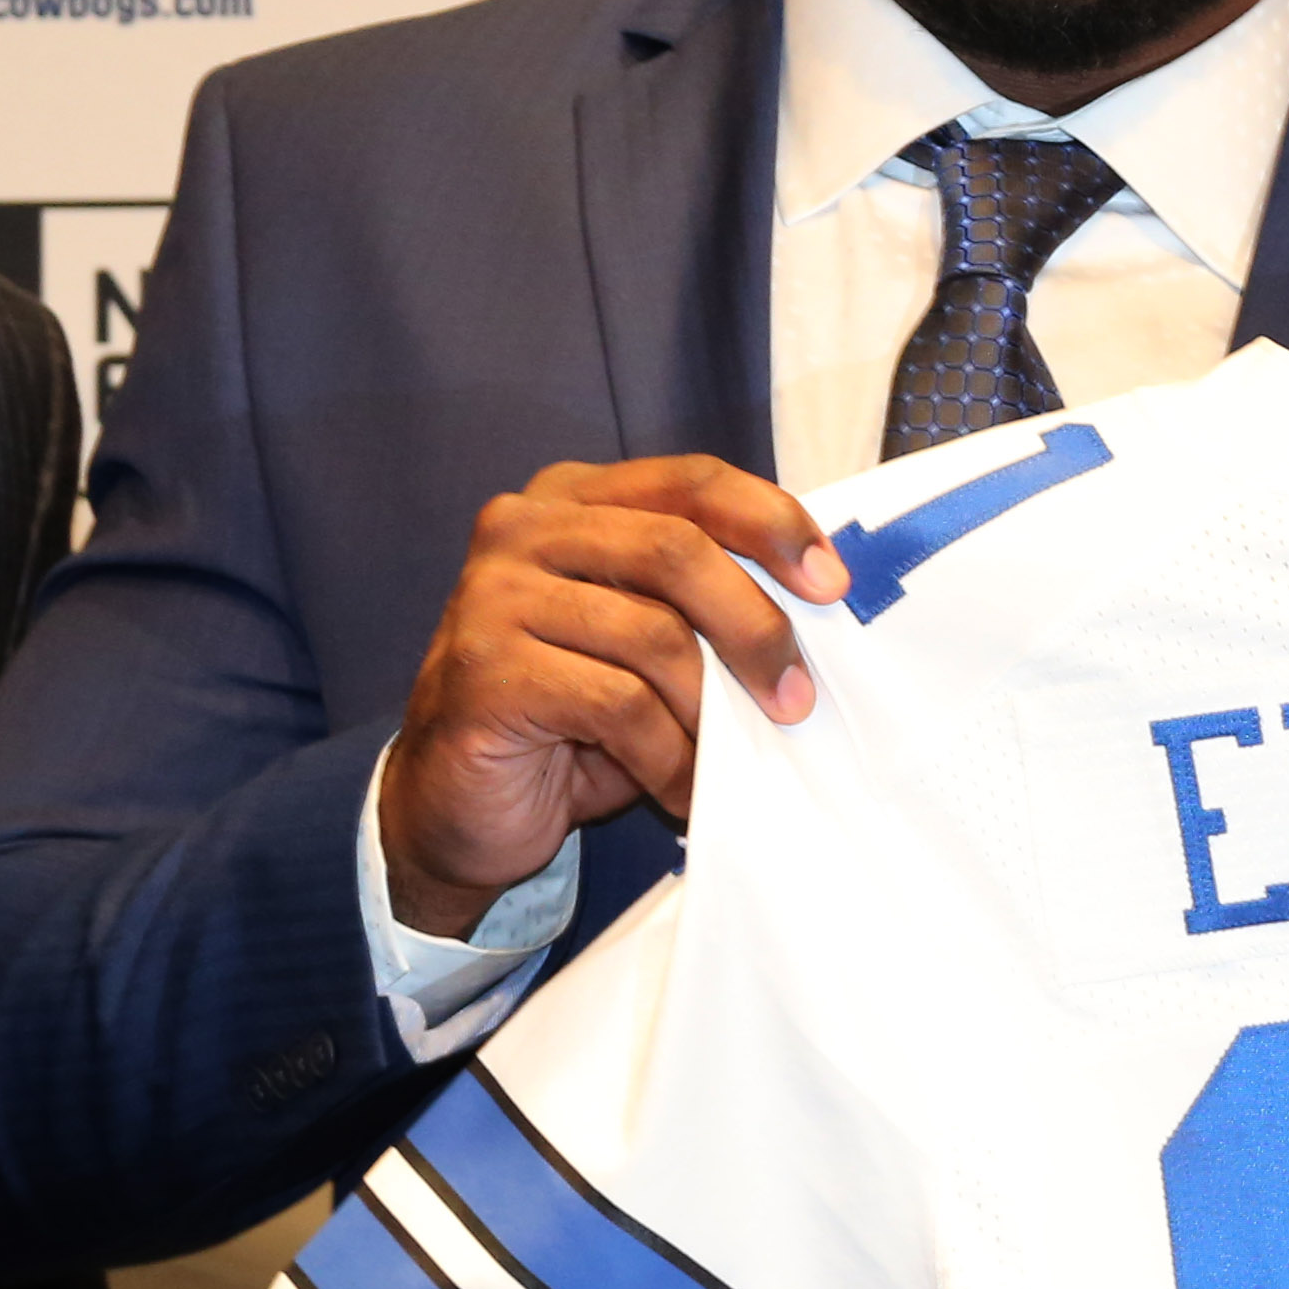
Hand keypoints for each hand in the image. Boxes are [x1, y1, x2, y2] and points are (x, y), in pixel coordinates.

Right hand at [378, 457, 845, 938]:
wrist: (456, 806)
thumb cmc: (572, 716)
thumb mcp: (648, 636)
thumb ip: (705, 595)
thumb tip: (824, 592)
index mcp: (571, 498)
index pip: (691, 482)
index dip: (772, 523)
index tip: (833, 585)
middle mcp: (523, 529)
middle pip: (677, 550)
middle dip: (756, 627)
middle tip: (797, 696)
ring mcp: (491, 596)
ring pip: (653, 634)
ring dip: (712, 708)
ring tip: (732, 754)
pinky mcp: (485, 672)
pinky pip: (618, 705)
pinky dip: (670, 756)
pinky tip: (684, 789)